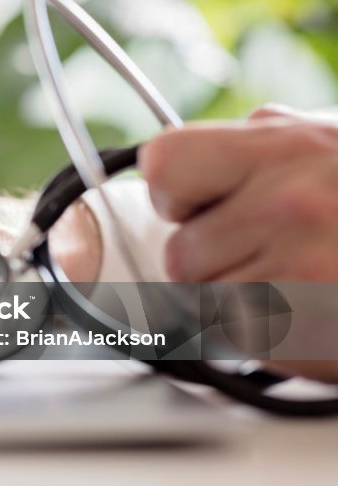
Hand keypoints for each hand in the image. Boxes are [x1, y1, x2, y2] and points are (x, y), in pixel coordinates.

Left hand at [140, 105, 337, 382]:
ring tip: (302, 280)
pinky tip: (314, 312)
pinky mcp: (306, 334)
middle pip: (180, 252)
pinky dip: (269, 338)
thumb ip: (254, 150)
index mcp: (284, 145)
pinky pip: (243, 343)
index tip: (200, 204)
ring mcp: (300, 271)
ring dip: (242, 301)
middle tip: (273, 251)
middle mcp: (287, 204)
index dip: (177, 193)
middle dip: (215, 260)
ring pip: (205, 304)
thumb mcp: (327, 142)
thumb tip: (171, 168)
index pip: (163, 165)